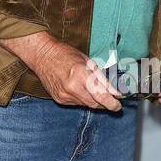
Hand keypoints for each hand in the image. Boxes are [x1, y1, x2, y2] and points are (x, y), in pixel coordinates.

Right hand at [0, 31, 122, 109]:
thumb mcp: (88, 62)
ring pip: (86, 105)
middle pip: (95, 104)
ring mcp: (64, 95)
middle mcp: (72, 88)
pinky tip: (79, 89)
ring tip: (91, 89)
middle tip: (110, 99)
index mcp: (81, 75)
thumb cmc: (66, 54)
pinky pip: (76, 103)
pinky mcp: (59, 99)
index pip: (101, 96)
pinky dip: (82, 99)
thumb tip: (115, 92)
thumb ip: (103, 79)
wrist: (42, 56)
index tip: (118, 105)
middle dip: (104, 103)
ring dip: (93, 100)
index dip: (112, 104)